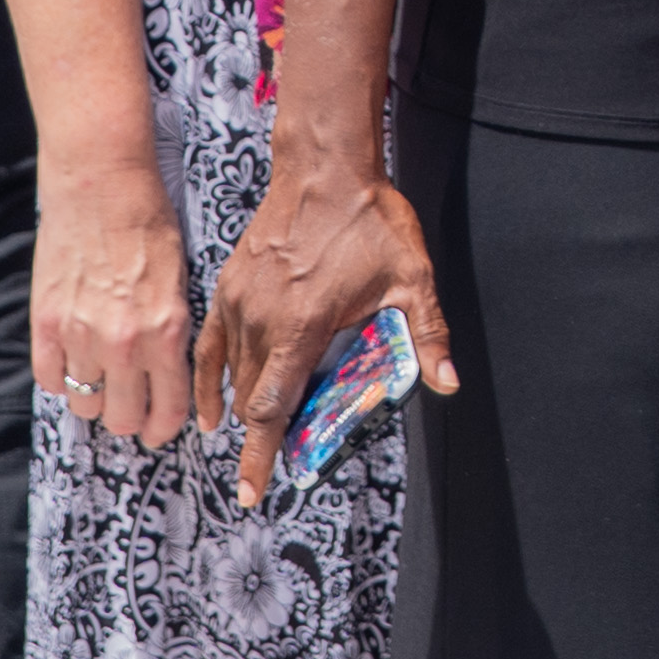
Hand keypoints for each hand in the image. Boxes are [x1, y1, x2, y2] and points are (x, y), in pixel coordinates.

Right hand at [33, 160, 197, 453]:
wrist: (101, 185)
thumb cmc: (149, 224)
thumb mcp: (180, 281)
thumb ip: (173, 332)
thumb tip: (168, 375)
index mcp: (167, 331)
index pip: (168, 409)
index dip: (164, 428)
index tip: (159, 428)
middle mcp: (125, 342)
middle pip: (121, 419)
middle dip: (129, 417)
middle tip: (129, 404)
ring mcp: (80, 335)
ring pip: (83, 404)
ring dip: (93, 396)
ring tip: (100, 375)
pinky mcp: (45, 323)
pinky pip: (49, 379)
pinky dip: (60, 376)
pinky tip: (71, 358)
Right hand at [189, 154, 450, 510]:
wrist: (326, 167)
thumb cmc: (369, 220)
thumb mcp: (412, 279)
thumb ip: (427, 335)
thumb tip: (448, 383)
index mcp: (301, 325)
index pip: (271, 406)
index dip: (262, 454)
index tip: (254, 492)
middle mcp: (262, 319)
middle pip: (252, 398)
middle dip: (262, 437)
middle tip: (274, 467)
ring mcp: (240, 301)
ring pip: (234, 374)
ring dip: (243, 407)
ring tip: (251, 438)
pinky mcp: (229, 286)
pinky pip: (212, 344)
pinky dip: (211, 377)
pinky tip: (212, 403)